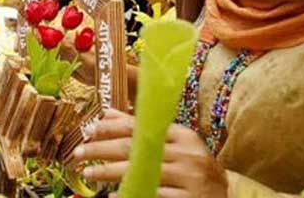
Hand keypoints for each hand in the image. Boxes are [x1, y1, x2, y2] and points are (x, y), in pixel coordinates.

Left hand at [73, 109, 227, 197]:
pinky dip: (130, 195)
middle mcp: (186, 153)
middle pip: (134, 149)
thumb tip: (107, 114)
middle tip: (78, 153)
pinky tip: (113, 196)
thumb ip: (143, 130)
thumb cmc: (192, 166)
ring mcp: (189, 178)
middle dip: (101, 150)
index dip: (110, 128)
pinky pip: (152, 196)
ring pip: (139, 172)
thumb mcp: (174, 144)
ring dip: (108, 173)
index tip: (87, 130)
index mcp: (182, 135)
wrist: (225, 195)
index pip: (139, 126)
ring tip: (88, 173)